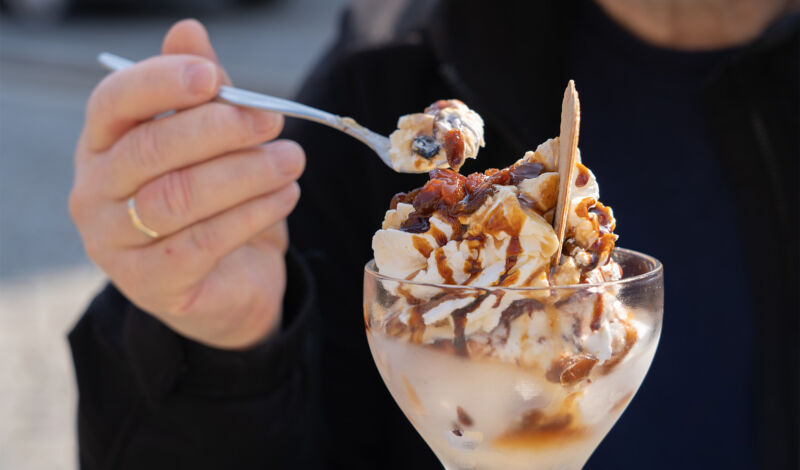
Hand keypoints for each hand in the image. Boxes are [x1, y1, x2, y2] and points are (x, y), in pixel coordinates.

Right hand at [69, 20, 303, 348]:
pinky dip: (252, 213)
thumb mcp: (211, 144)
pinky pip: (204, 242)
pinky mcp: (152, 285)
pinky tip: (285, 196)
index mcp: (103, 145)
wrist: (226, 282)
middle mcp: (95, 193)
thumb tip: (190, 30)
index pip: (114, 102)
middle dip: (219, 129)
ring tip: (291, 160)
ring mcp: (116, 244)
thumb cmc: (214, 202)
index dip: (161, 83)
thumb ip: (201, 94)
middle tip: (273, 119)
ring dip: (245, 172)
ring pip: (178, 197)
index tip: (213, 78)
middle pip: (150, 149)